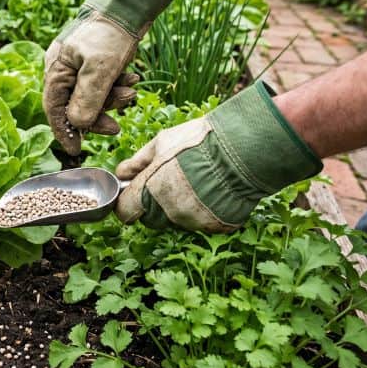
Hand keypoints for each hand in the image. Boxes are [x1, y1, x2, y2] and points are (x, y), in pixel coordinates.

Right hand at [43, 0, 173, 154]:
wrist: (130, 3)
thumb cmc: (110, 32)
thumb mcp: (100, 68)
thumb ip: (88, 99)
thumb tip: (79, 126)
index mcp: (56, 69)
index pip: (54, 109)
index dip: (64, 132)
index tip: (75, 151)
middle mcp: (65, 70)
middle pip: (75, 106)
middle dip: (98, 116)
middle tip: (116, 127)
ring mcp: (81, 66)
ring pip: (93, 97)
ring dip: (113, 100)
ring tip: (131, 91)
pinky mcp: (98, 63)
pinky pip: (104, 85)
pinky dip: (117, 86)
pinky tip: (132, 79)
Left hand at [114, 82, 322, 232]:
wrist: (245, 147)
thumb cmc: (199, 140)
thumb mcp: (161, 142)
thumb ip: (137, 162)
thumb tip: (121, 175)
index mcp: (150, 192)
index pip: (125, 212)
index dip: (128, 202)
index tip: (134, 193)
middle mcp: (169, 213)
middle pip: (150, 218)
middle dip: (152, 203)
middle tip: (169, 180)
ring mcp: (194, 222)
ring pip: (175, 220)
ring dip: (178, 207)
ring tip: (195, 180)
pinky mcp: (216, 226)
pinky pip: (201, 222)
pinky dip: (203, 210)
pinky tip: (212, 189)